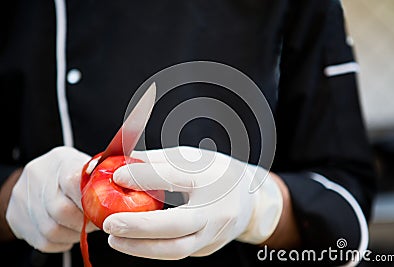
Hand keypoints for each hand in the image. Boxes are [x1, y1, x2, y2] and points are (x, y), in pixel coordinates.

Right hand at [6, 146, 97, 251]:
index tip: (104, 208)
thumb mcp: (89, 164)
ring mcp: (23, 196)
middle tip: (96, 221)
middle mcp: (38, 176)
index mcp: (61, 160)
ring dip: (73, 233)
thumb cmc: (73, 171)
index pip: (73, 181)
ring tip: (83, 226)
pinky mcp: (16, 216)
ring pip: (52, 229)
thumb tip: (128, 183)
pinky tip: (69, 231)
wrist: (42, 174)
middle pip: (61, 210)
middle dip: (84, 221)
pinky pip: (43, 241)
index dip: (91, 200)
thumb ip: (104, 175)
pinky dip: (61, 241)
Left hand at [103, 146, 282, 258]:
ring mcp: (215, 234)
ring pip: (176, 249)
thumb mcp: (192, 157)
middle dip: (140, 227)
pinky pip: (178, 251)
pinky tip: (135, 241)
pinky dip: (153, 248)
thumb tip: (123, 164)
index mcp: (211, 178)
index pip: (175, 177)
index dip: (143, 176)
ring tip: (115, 239)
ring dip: (141, 248)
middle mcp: (217, 209)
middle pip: (177, 224)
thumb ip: (159, 161)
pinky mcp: (209, 248)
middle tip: (110, 224)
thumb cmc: (216, 173)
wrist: (249, 199)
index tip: (117, 176)